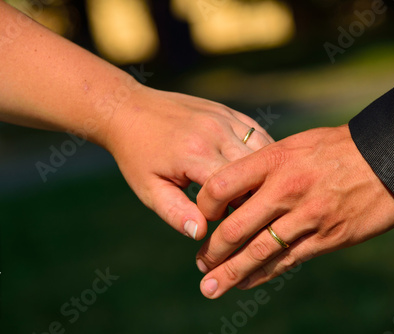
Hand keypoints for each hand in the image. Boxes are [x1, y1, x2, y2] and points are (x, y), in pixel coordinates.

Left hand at [104, 87, 273, 239]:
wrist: (129, 109)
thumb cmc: (137, 155)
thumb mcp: (149, 189)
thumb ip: (175, 213)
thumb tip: (200, 234)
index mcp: (195, 154)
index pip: (235, 192)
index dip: (232, 211)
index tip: (218, 216)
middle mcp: (216, 132)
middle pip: (255, 172)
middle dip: (251, 194)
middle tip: (239, 207)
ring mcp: (226, 118)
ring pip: (264, 153)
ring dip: (262, 175)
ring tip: (249, 190)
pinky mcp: (230, 112)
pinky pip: (260, 136)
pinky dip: (262, 156)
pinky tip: (254, 170)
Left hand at [195, 125, 393, 297]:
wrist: (390, 158)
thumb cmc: (338, 148)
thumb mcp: (297, 144)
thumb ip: (266, 164)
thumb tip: (235, 186)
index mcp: (274, 159)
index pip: (222, 185)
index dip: (205, 205)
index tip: (203, 216)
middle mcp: (285, 188)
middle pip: (235, 227)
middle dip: (213, 250)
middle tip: (201, 263)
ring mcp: (307, 216)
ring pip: (258, 252)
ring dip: (230, 272)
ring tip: (210, 286)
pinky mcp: (327, 238)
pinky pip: (286, 261)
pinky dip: (262, 275)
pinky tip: (245, 283)